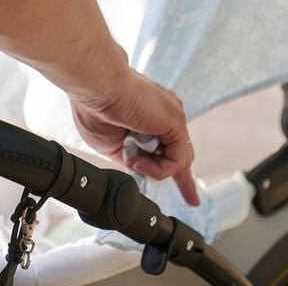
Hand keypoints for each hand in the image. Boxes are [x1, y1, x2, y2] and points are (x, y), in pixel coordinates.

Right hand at [71, 69, 198, 205]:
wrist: (98, 88)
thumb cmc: (96, 108)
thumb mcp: (112, 144)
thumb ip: (130, 158)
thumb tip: (139, 170)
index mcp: (148, 117)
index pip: (168, 146)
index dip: (172, 167)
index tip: (185, 189)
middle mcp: (164, 115)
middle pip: (181, 153)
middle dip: (184, 179)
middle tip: (191, 200)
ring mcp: (173, 118)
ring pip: (177, 160)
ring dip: (153, 169)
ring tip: (132, 161)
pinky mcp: (176, 123)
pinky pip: (176, 161)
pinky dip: (157, 169)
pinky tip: (137, 161)